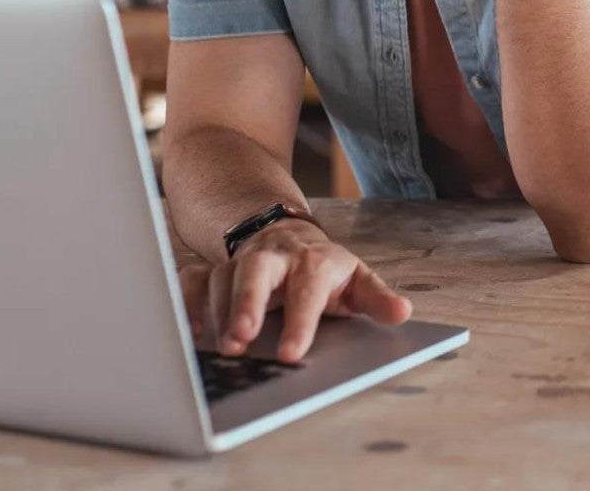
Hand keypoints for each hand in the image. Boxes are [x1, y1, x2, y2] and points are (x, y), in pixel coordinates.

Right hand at [177, 219, 410, 362]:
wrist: (288, 236)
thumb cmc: (324, 270)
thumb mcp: (357, 281)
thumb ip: (377, 299)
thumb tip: (403, 313)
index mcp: (314, 262)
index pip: (308, 288)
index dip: (300, 320)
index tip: (292, 354)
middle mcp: (274, 258)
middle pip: (256, 271)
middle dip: (247, 302)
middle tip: (242, 339)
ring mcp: (241, 262)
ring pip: (221, 277)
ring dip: (218, 312)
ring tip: (223, 348)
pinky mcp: (215, 269)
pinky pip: (193, 279)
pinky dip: (187, 302)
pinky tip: (191, 331)